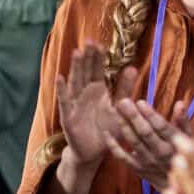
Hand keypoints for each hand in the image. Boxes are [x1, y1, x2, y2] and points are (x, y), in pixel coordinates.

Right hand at [52, 43, 138, 166]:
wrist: (93, 153)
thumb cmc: (106, 130)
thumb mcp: (118, 108)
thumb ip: (124, 88)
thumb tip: (133, 67)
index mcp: (97, 91)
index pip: (97, 70)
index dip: (98, 57)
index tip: (100, 43)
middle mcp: (85, 94)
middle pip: (85, 72)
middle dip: (87, 57)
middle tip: (89, 41)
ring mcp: (75, 104)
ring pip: (75, 83)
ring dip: (75, 68)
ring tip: (77, 52)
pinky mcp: (68, 117)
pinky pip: (65, 102)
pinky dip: (62, 90)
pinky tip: (60, 78)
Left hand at [108, 96, 190, 191]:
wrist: (177, 186)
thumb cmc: (182, 154)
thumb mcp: (189, 138)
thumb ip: (183, 120)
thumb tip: (180, 103)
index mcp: (174, 144)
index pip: (162, 127)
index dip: (150, 115)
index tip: (140, 102)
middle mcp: (161, 153)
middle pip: (145, 133)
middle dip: (133, 116)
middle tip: (123, 101)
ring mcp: (148, 162)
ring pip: (133, 141)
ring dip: (123, 125)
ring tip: (116, 109)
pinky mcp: (137, 168)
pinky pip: (122, 156)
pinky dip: (113, 145)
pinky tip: (106, 132)